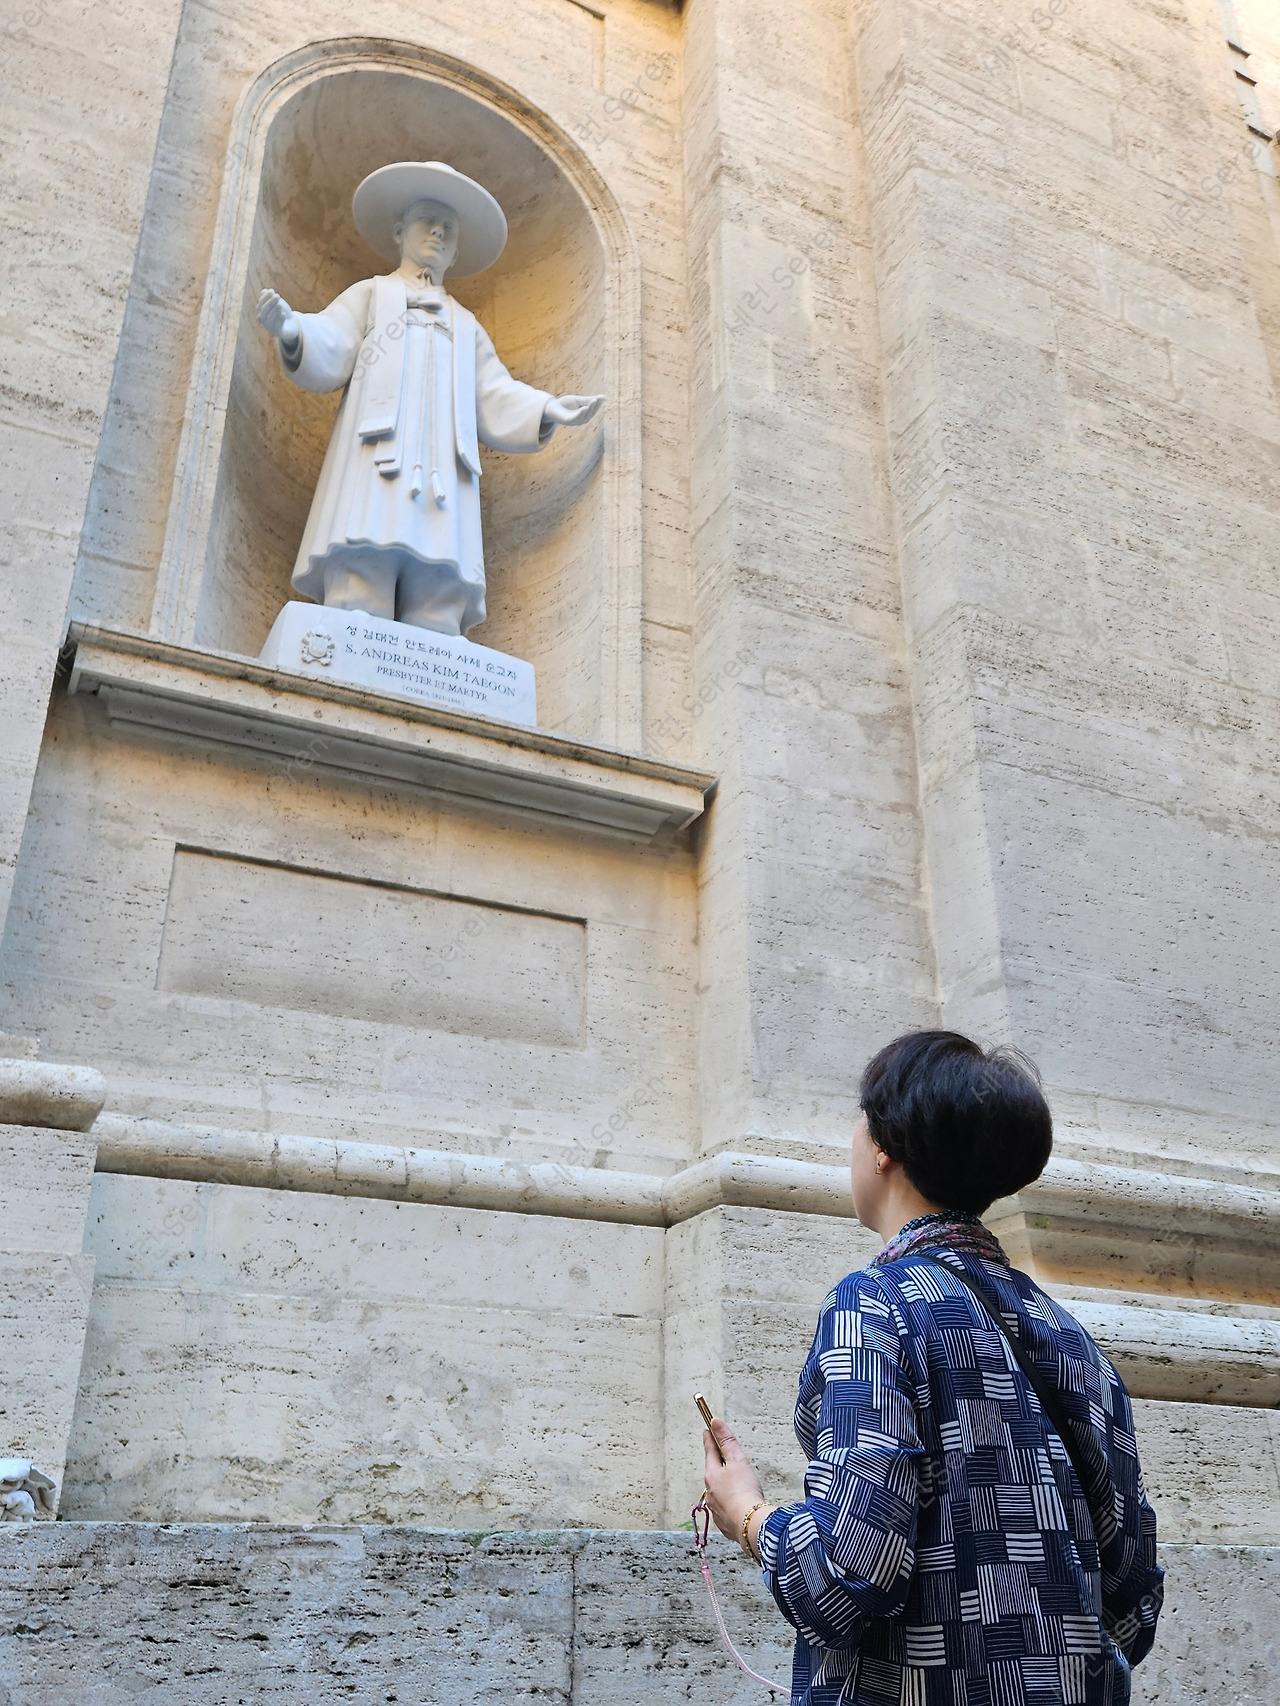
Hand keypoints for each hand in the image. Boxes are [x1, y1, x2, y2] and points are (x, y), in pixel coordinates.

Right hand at [257, 287, 299, 348]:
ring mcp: (270, 327)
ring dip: (275, 310)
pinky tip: (283, 314)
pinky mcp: (278, 332)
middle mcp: (264, 321)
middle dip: (270, 302)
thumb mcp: (277, 303)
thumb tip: (264, 291)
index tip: (272, 290)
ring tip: (281, 305)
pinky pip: (277, 326)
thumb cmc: (282, 312)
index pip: (260, 304)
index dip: (265, 297)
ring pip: (270, 318)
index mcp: (262, 312)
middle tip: (278, 295)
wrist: (291, 325)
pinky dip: (280, 319)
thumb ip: (271, 297)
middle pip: (264, 310)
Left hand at [542, 393, 603, 427]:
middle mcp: (582, 420)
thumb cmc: (565, 404)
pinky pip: (576, 418)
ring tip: (593, 401)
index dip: (598, 404)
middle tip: (597, 398)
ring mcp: (575, 421)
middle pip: (590, 413)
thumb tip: (602, 397)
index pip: (593, 409)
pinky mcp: (568, 421)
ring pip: (585, 416)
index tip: (601, 397)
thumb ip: (588, 400)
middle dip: (595, 406)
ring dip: (589, 409)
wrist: (551, 407)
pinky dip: (581, 413)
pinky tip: (584, 408)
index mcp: (585, 414)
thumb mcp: (578, 400)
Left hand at [702, 1414, 769, 1549]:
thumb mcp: (737, 1460)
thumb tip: (715, 1422)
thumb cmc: (745, 1491)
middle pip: (713, 1472)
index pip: (710, 1451)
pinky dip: (729, 1504)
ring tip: (736, 1484)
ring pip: (718, 1491)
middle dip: (718, 1465)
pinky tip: (738, 1505)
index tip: (707, 1431)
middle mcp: (710, 1491)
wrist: (749, 1524)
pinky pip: (724, 1509)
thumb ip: (726, 1441)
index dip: (710, 1439)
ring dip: (724, 1486)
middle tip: (726, 1458)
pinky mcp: (723, 1522)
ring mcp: (715, 1508)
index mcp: (712, 1474)